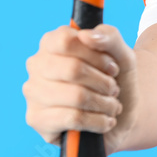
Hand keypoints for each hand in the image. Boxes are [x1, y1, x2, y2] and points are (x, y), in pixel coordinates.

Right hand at [22, 23, 138, 154]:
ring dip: (105, 104)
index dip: (97, 56)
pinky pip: (72, 119)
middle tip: (114, 90)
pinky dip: (98, 121)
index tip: (112, 67)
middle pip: (73, 69)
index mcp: (52, 42)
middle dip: (104, 83)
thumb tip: (87, 36)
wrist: (122, 116)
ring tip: (113, 106)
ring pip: (76, 96)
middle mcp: (37, 65)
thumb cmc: (116, 81)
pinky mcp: (36, 120)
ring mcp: (33, 93)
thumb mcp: (122, 54)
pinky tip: (105, 121)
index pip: (67, 41)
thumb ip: (109, 37)